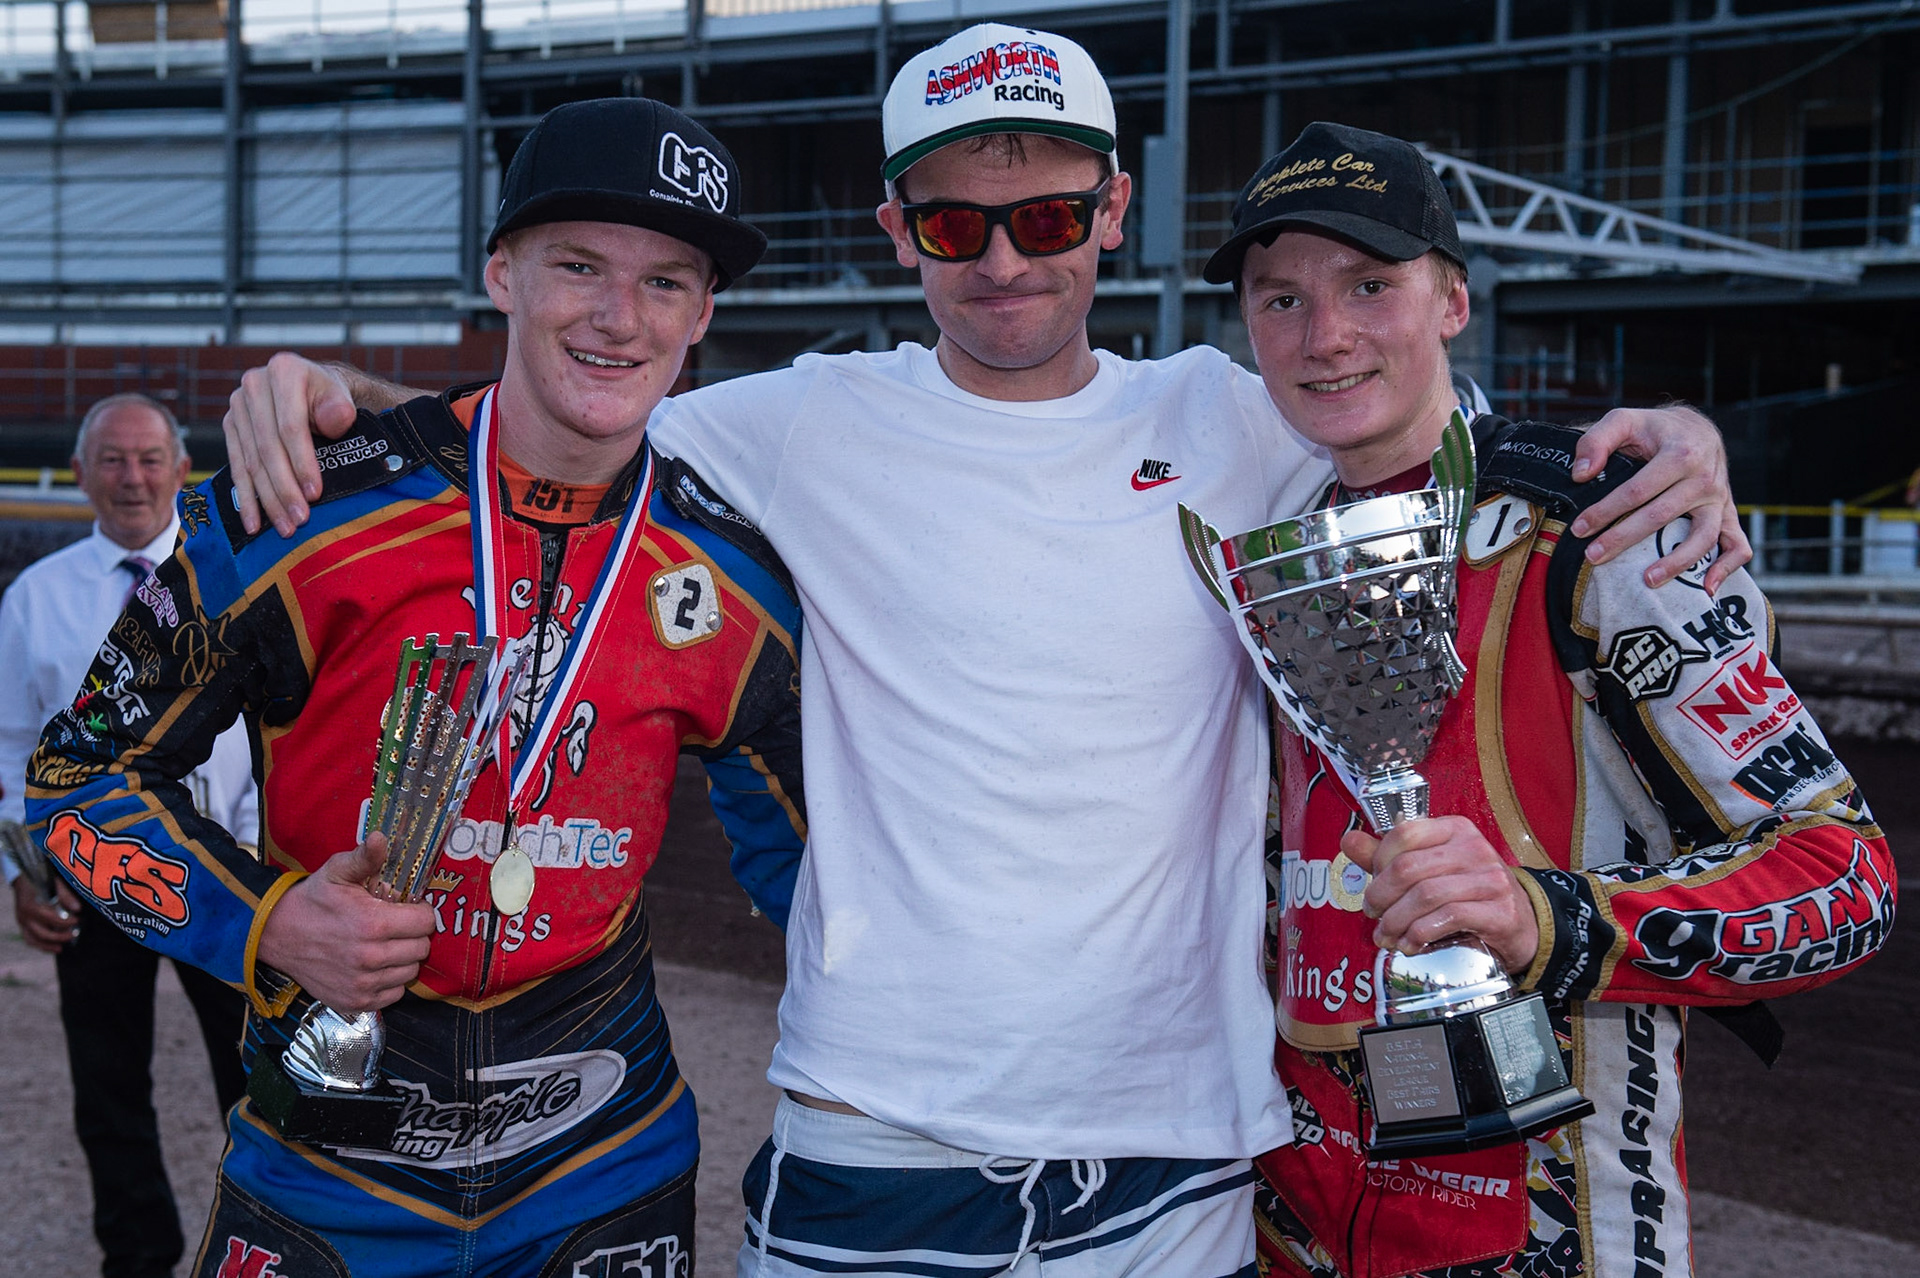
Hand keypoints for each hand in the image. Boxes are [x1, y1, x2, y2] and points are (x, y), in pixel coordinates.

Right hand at [12, 876, 81, 952]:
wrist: (23, 879)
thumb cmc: (42, 881)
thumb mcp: (55, 884)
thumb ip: (65, 896)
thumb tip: (77, 909)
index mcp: (32, 906)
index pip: (50, 918)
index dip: (65, 922)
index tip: (77, 920)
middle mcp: (24, 916)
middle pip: (42, 933)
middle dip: (59, 936)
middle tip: (73, 935)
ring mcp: (22, 922)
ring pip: (33, 940)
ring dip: (48, 946)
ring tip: (61, 948)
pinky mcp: (22, 925)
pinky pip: (29, 939)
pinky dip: (40, 945)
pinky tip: (53, 947)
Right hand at [225, 353, 357, 537]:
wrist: (315, 389)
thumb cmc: (333, 397)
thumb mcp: (343, 396)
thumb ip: (340, 407)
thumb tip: (334, 419)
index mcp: (284, 371)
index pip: (290, 427)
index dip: (302, 463)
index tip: (315, 494)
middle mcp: (253, 385)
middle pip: (267, 448)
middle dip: (284, 489)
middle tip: (300, 521)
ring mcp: (238, 407)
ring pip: (251, 462)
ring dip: (267, 500)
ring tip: (284, 528)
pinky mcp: (231, 427)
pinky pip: (237, 466)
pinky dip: (246, 496)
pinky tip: (253, 521)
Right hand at [255, 834, 434, 1014]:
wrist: (277, 935)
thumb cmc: (313, 901)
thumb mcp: (336, 872)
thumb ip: (365, 858)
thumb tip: (380, 838)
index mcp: (373, 924)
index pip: (426, 922)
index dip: (420, 912)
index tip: (408, 909)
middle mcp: (371, 958)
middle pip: (421, 949)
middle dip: (414, 935)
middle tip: (396, 927)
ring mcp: (363, 983)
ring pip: (409, 972)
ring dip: (403, 959)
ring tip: (384, 945)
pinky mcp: (355, 1002)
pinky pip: (393, 994)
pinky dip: (389, 981)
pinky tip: (374, 966)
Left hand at [1342, 817, 1539, 974]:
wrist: (1521, 924)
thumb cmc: (1468, 893)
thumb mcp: (1429, 869)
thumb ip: (1388, 858)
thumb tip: (1348, 840)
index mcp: (1453, 830)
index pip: (1404, 833)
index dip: (1378, 862)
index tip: (1372, 885)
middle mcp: (1474, 848)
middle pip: (1410, 868)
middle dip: (1381, 896)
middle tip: (1373, 914)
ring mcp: (1490, 879)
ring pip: (1426, 895)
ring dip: (1397, 920)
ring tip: (1387, 935)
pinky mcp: (1500, 911)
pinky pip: (1448, 917)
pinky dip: (1420, 933)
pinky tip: (1410, 944)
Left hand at [1566, 404, 1750, 591]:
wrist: (1695, 430)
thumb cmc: (1653, 430)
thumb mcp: (1623, 421)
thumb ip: (1597, 440)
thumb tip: (1581, 474)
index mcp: (1680, 453)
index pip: (1638, 490)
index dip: (1607, 510)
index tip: (1580, 528)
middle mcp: (1705, 478)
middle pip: (1662, 516)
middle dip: (1624, 538)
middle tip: (1594, 556)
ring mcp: (1719, 499)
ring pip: (1703, 536)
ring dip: (1676, 562)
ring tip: (1646, 581)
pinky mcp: (1728, 514)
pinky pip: (1736, 545)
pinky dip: (1726, 567)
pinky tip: (1707, 588)